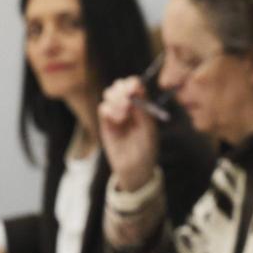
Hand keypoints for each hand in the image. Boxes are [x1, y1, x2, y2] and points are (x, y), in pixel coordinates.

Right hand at [98, 76, 158, 191]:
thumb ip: (143, 111)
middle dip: (121, 89)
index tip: (133, 87)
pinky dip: (109, 110)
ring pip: (109, 95)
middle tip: (127, 99)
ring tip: (124, 114)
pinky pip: (103, 108)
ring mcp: (116, 114)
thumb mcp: (149, 130)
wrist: (134, 168)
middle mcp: (129, 107)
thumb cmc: (147, 149)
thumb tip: (137, 91)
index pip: (136, 87)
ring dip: (115, 100)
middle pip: (120, 87)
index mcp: (143, 106)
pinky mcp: (106, 123)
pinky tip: (117, 120)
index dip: (133, 84)